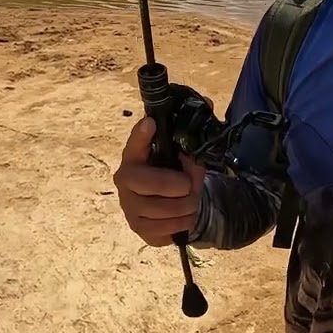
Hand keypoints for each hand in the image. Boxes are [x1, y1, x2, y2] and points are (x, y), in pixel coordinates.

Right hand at [113, 115, 206, 245]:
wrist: (171, 204)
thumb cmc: (173, 172)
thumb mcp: (182, 151)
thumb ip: (190, 131)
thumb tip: (207, 102)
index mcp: (134, 156)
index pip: (134, 143)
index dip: (141, 135)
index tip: (151, 124)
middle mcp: (125, 181)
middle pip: (153, 184)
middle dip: (181, 186)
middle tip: (190, 185)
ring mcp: (129, 207)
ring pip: (164, 210)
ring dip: (187, 206)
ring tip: (191, 200)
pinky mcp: (139, 229)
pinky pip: (167, 230)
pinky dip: (183, 223)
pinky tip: (184, 215)